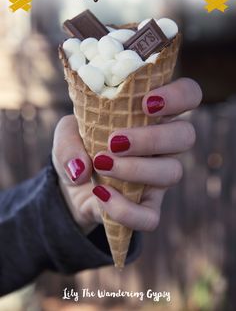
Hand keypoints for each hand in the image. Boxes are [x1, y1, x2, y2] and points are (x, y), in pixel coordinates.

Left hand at [52, 78, 201, 234]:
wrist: (70, 186)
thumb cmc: (78, 147)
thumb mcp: (65, 134)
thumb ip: (69, 139)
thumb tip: (82, 168)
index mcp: (151, 116)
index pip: (188, 95)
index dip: (179, 95)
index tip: (147, 103)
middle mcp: (163, 145)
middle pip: (185, 135)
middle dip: (152, 138)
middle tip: (114, 141)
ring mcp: (158, 177)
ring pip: (172, 172)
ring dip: (135, 169)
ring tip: (101, 164)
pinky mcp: (147, 207)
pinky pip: (151, 216)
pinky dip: (125, 209)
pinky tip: (101, 194)